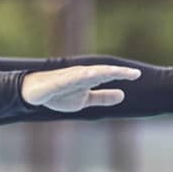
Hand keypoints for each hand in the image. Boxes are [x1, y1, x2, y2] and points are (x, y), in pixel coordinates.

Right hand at [21, 63, 140, 110]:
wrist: (35, 93)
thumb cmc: (60, 94)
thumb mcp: (85, 100)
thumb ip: (102, 97)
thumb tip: (122, 95)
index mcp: (89, 78)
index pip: (108, 75)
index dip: (122, 74)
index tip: (138, 74)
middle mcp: (81, 74)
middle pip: (102, 72)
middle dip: (117, 72)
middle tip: (134, 73)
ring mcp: (69, 77)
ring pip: (88, 73)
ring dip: (101, 72)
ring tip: (116, 73)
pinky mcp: (57, 82)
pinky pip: (68, 79)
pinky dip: (78, 77)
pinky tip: (88, 75)